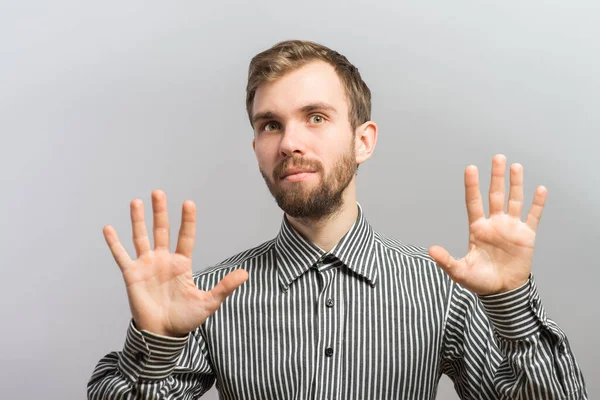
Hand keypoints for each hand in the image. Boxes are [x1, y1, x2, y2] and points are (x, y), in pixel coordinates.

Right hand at [103, 189, 247, 336]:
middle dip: (160, 212)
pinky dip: (114, 243)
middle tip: (158, 192)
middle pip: (162, 230)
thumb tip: (246, 274)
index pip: (186, 236)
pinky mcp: (132, 275)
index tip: (188, 203)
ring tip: (136, 201)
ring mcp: (147, 265)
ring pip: (141, 237)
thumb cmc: (185, 318)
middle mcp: (164, 259)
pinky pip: (121, 255)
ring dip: (138, 220)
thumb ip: (225, 286)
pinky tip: (108, 228)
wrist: (163, 334)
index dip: (187, 220)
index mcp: (182, 263)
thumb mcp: (209, 302)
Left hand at [428, 154, 546, 295]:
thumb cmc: (480, 281)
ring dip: (515, 184)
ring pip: (514, 200)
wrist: (502, 292)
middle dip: (496, 177)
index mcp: (477, 229)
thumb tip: (431, 250)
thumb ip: (446, 260)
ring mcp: (511, 228)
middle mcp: (494, 223)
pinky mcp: (526, 236)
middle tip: (497, 157)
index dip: (472, 186)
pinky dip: (537, 204)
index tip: (470, 168)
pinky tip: (539, 189)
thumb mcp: (460, 271)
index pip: (474, 202)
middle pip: (495, 195)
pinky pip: (533, 216)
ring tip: (515, 166)